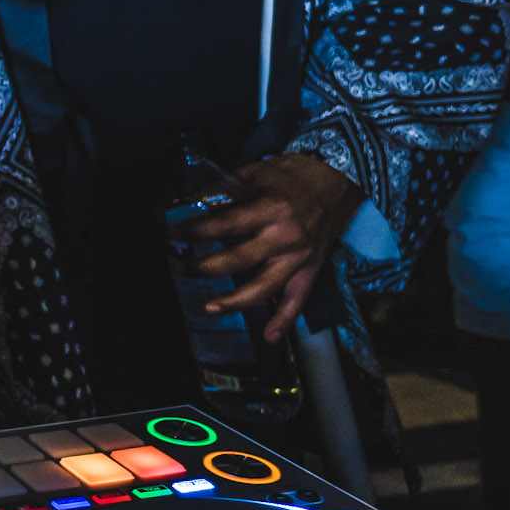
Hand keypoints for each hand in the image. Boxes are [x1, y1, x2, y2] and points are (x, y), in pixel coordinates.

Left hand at [184, 153, 364, 341]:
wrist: (335, 179)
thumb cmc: (291, 175)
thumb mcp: (255, 172)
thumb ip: (225, 190)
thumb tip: (192, 202)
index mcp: (270, 208)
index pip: (225, 224)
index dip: (196, 231)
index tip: (174, 234)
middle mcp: (285, 237)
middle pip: (239, 260)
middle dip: (206, 267)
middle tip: (183, 268)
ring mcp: (299, 257)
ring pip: (265, 288)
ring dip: (235, 301)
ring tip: (209, 307)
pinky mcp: (311, 269)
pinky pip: (298, 300)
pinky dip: (285, 320)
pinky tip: (269, 337)